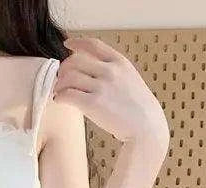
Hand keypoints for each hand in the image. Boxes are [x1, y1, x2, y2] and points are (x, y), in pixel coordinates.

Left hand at [54, 36, 169, 146]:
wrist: (146, 126)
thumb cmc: (137, 108)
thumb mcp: (130, 79)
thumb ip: (113, 72)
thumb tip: (90, 72)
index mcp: (119, 62)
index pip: (93, 45)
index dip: (77, 42)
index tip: (68, 44)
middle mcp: (109, 71)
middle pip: (75, 60)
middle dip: (64, 69)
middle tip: (61, 79)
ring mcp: (101, 87)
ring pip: (68, 76)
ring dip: (59, 84)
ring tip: (59, 92)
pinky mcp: (93, 104)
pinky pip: (67, 94)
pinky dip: (59, 96)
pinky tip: (60, 100)